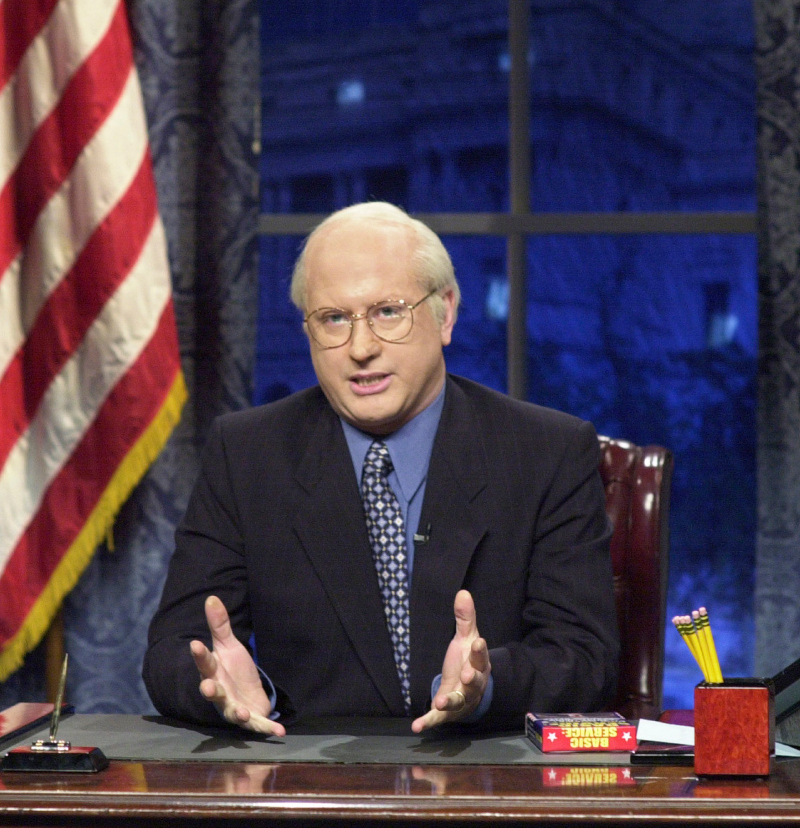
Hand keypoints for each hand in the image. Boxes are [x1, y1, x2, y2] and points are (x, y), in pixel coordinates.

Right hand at [190, 595, 285, 736]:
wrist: (246, 693)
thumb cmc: (232, 669)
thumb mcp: (228, 646)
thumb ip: (220, 625)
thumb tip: (211, 597)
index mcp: (214, 672)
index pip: (205, 661)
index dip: (200, 654)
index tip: (195, 643)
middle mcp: (220, 692)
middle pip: (212, 691)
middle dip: (209, 690)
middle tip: (206, 687)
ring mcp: (233, 707)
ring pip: (232, 712)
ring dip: (237, 713)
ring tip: (241, 713)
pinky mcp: (250, 718)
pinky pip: (258, 725)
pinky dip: (268, 728)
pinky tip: (279, 731)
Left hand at [411, 589, 490, 732]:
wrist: (467, 690)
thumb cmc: (467, 661)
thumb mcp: (466, 639)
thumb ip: (465, 618)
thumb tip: (462, 592)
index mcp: (478, 665)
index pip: (480, 657)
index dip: (479, 651)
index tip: (478, 641)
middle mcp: (472, 685)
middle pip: (474, 682)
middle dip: (471, 679)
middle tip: (466, 675)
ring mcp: (460, 700)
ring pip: (458, 702)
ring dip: (450, 702)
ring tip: (441, 702)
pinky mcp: (447, 713)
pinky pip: (438, 718)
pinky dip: (428, 722)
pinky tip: (417, 726)